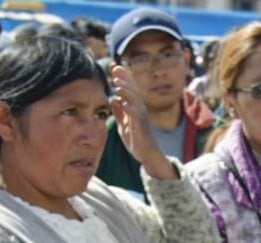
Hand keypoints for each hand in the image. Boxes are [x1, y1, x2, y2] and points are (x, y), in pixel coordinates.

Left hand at [109, 64, 175, 180]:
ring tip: (116, 83)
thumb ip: (119, 113)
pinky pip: (134, 114)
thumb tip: (113, 100)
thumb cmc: (136, 140)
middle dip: (124, 78)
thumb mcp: (124, 125)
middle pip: (133, 89)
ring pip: (134, 99)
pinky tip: (120, 101)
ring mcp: (141, 117)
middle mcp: (140, 109)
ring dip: (126, 90)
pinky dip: (127, 106)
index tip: (113, 68)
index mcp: (135, 108)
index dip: (123, 77)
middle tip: (115, 68)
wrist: (147, 155)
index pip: (129, 89)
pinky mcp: (140, 126)